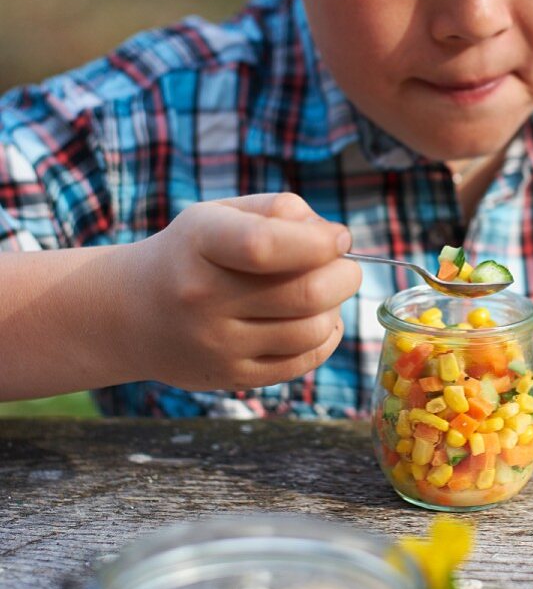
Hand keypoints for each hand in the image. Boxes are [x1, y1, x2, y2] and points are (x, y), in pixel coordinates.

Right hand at [125, 192, 359, 390]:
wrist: (132, 313)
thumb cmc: (193, 252)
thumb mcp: (221, 213)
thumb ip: (278, 211)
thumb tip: (333, 238)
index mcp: (201, 243)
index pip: (265, 245)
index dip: (319, 242)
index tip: (338, 237)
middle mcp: (204, 297)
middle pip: (305, 293)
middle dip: (344, 276)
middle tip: (344, 266)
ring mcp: (216, 344)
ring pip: (311, 331)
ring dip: (336, 308)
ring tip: (326, 293)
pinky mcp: (230, 378)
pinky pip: (302, 364)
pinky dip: (325, 339)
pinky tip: (316, 321)